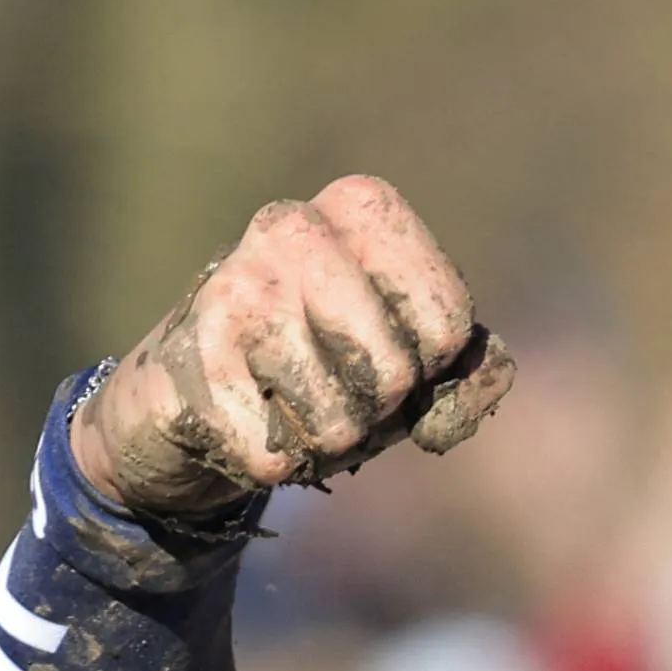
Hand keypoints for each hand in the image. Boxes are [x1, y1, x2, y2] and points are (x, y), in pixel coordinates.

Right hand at [71, 175, 512, 519]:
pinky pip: (273, 455)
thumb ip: (469, 367)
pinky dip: (271, 462)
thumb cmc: (322, 368)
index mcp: (360, 208)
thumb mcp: (409, 358)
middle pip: (395, 374)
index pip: (449, 325)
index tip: (387, 350)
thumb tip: (486, 378)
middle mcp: (290, 226)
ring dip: (323, 440)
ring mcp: (232, 287)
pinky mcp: (185, 355)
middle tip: (333, 386)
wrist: (188, 396)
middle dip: (377, 410)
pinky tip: (239, 419)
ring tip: (286, 401)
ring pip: (337, 421)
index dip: (431, 371)